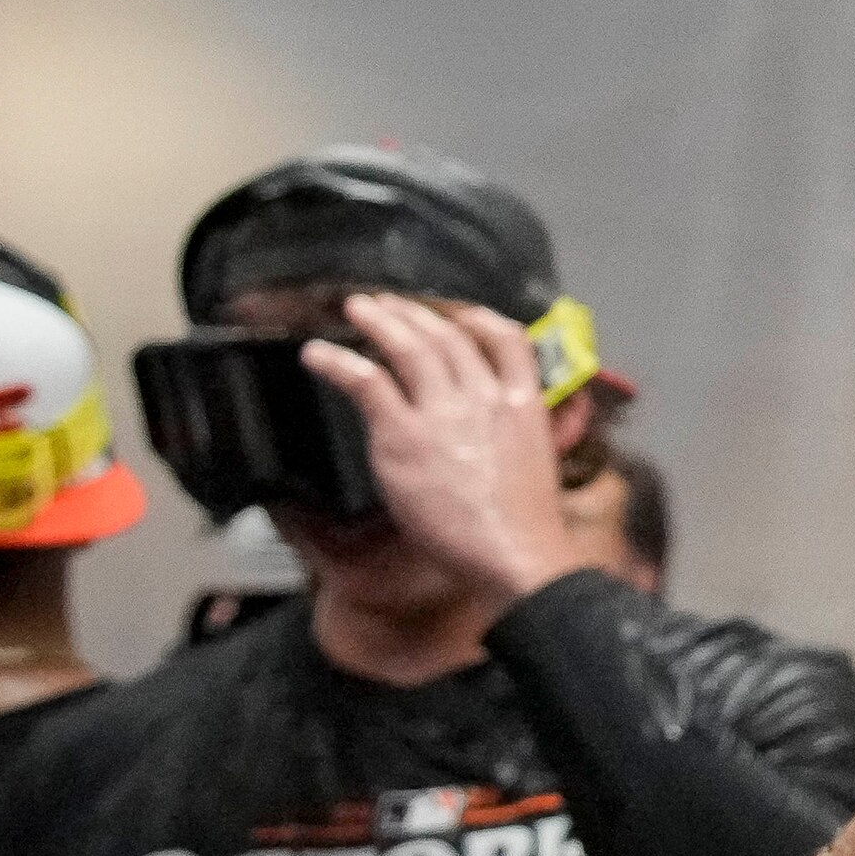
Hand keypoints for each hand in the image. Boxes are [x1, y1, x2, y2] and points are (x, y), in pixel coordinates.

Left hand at [304, 293, 580, 603]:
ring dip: (380, 321)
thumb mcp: (537, 462)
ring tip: (358, 309)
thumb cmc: (525, 525)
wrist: (514, 551)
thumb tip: (492, 438)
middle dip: (417, 314)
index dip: (480, 319)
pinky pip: (366, 381)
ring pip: (409, 347)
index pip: (508, 340)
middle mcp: (484, 397)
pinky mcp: (405, 434)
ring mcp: (443, 412)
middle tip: (393, 304)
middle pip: (449, 336)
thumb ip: (512, 436)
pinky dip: (337, 362)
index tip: (462, 314)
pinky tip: (317, 355)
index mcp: (522, 403)